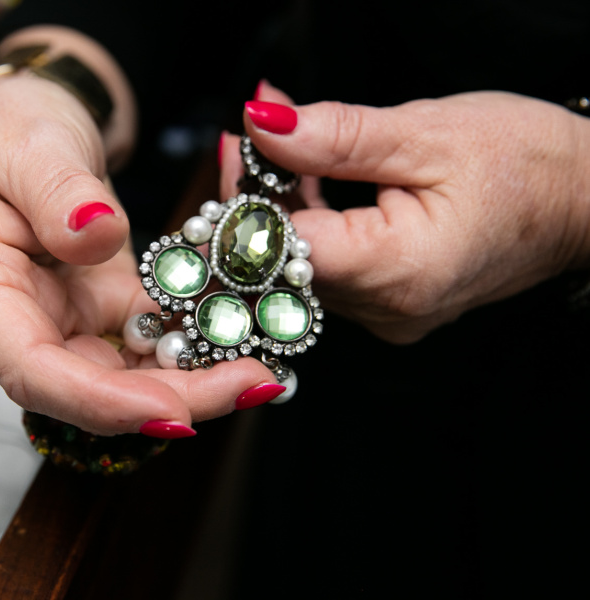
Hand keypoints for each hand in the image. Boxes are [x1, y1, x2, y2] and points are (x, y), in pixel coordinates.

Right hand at [0, 32, 276, 435]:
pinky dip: (191, 348)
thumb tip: (98, 232)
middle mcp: (16, 321)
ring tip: (259, 372)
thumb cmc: (11, 129)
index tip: (171, 411)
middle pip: (86, 388)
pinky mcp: (100, 312)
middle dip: (168, 400)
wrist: (28, 129)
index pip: (29, 369)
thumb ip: (57, 189)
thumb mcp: (29, 142)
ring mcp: (60, 322)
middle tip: (249, 384)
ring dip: (190, 383)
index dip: (99, 401)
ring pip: (123, 378)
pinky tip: (241, 342)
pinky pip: (145, 345)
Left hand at [221, 84, 589, 342]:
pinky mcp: (392, 305)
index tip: (237, 149)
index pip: (284, 247)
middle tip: (249, 137)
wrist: (584, 201)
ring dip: (282, 207)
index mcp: (397, 271)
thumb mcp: (427, 133)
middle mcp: (387, 309)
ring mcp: (389, 314)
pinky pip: (330, 267)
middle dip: (257, 198)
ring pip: (303, 264)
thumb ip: (336, 136)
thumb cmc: (528, 165)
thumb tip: (262, 125)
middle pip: (285, 260)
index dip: (248, 200)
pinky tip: (304, 180)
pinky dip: (312, 223)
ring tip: (276, 148)